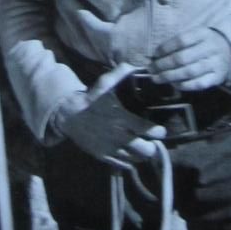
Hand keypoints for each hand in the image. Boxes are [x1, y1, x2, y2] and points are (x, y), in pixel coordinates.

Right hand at [50, 62, 165, 168]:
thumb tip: (138, 64)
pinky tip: (129, 151)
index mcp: (120, 118)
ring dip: (142, 154)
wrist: (69, 116)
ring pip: (136, 159)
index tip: (160, 130)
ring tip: (142, 146)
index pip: (147, 130)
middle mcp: (118, 136)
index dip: (158, 132)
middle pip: (145, 150)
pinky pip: (124, 165)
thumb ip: (122, 73)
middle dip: (152, 146)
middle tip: (152, 140)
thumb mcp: (105, 82)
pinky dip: (130, 160)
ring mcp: (110, 148)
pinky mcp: (104, 156)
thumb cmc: (91, 99)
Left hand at [149, 28, 230, 91]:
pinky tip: (173, 84)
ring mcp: (215, 63)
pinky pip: (198, 84)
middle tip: (151, 69)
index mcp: (203, 34)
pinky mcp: (217, 77)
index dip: (165, 48)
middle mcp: (210, 48)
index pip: (181, 40)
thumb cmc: (205, 43)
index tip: (154, 54)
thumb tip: (155, 55)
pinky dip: (184, 85)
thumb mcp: (196, 35)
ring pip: (189, 72)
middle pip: (183, 58)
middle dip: (163, 65)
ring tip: (156, 78)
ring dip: (169, 76)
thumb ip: (178, 43)